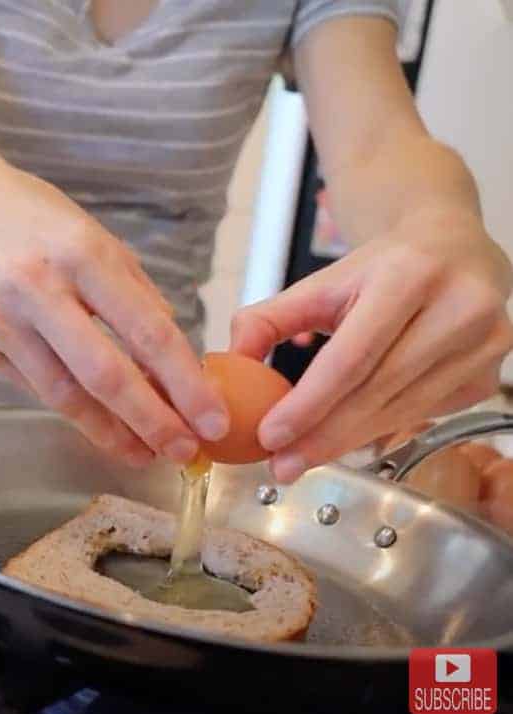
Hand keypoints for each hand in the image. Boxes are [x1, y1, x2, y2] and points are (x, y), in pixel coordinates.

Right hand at [0, 145, 229, 465]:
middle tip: (184, 452)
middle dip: (151, 421)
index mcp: (81, 254)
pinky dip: (75, 410)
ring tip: (145, 453)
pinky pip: (37, 386)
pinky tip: (102, 425)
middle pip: (105, 375)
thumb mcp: (96, 238)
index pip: (147, 331)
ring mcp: (1, 321)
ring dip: (111, 432)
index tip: (212, 420)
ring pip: (65, 395)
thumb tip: (176, 365)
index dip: (185, 384)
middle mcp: (37, 288)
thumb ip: (136, 298)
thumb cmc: (36, 218)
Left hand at [230, 207, 512, 482]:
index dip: (309, 403)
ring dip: (347, 441)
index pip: (351, 356)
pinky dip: (379, 432)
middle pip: (376, 391)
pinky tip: (346, 439)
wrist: (451, 247)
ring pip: (401, 411)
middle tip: (279, 465)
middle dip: (322, 435)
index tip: (270, 435)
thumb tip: (228, 363)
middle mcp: (458, 308)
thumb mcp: (320, 281)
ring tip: (300, 458)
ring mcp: (483, 345)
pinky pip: (422, 416)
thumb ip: (267, 319)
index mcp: (409, 276)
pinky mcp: (488, 374)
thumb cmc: (380, 269)